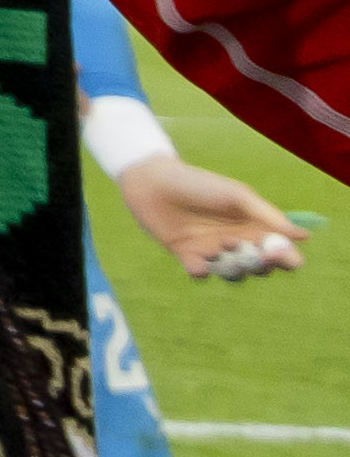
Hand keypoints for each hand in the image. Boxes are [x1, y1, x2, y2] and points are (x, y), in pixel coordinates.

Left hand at [115, 152, 302, 277]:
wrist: (153, 181)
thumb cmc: (200, 184)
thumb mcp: (237, 196)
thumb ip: (268, 216)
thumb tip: (303, 237)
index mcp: (255, 226)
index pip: (280, 252)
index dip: (285, 259)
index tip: (276, 254)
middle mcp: (238, 241)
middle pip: (260, 267)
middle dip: (258, 264)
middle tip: (247, 249)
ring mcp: (213, 250)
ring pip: (234, 274)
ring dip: (232, 266)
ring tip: (222, 246)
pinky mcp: (187, 256)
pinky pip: (201, 274)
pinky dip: (202, 272)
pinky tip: (199, 265)